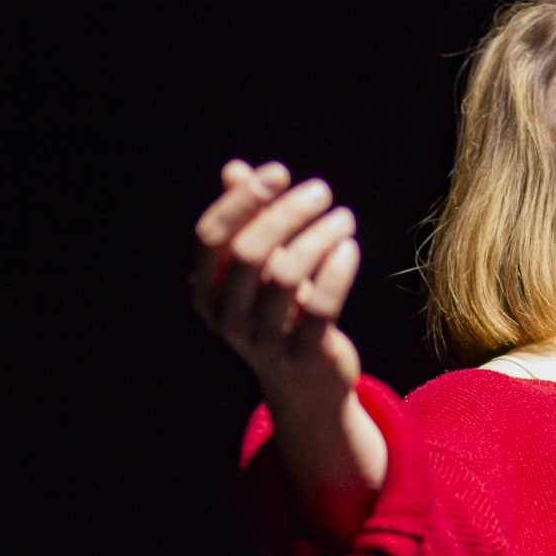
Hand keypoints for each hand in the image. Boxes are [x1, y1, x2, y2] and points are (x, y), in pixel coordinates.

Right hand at [192, 160, 386, 543]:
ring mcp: (262, 339)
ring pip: (286, 275)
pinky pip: (321, 306)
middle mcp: (225, 317)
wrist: (307, 387)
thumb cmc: (281, 313)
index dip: (241, 200)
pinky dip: (338, 270)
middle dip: (287, 213)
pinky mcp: (302, 354)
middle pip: (247, 251)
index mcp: (205, 291)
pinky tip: (350, 247)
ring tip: (344, 218)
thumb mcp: (260, 269)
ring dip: (320, 236)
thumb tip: (234, 168)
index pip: (209, 237)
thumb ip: (247, 221)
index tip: (278, 173)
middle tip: (322, 191)